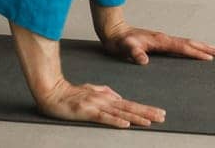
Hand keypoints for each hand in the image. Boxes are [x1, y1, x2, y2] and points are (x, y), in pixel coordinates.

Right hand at [34, 77, 165, 128]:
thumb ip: (105, 92)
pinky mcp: (87, 112)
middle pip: (129, 108)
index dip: (145, 108)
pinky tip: (125, 124)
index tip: (159, 112)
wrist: (52, 92)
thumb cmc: (70, 93)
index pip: (130, 104)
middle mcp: (104, 100)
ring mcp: (96, 106)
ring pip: (120, 113)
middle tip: (162, 117)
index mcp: (106, 97)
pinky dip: (115, 121)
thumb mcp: (91, 90)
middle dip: (147, 112)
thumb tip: (119, 97)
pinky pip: (104, 118)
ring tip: (149, 122)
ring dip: (136, 118)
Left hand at [100, 22, 214, 64]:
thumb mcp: (124, 48)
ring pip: (185, 42)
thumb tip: (143, 60)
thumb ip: (134, 52)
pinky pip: (179, 45)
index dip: (195, 52)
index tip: (209, 57)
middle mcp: (163, 38)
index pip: (181, 47)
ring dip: (199, 46)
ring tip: (213, 50)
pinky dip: (190, 47)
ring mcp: (162, 39)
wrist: (112, 31)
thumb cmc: (118, 42)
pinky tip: (192, 50)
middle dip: (204, 47)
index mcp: (159, 41)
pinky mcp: (159, 42)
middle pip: (188, 42)